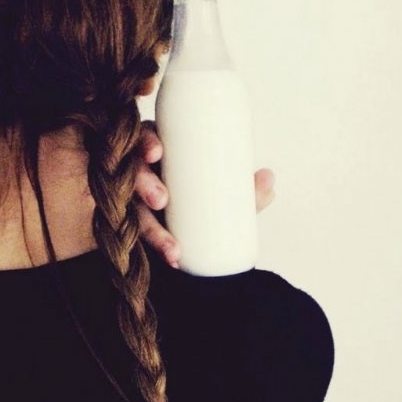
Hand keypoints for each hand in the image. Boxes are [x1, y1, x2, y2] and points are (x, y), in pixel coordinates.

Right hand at [134, 120, 275, 268]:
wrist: (203, 248)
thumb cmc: (208, 206)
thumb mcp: (226, 195)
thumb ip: (246, 191)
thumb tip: (269, 179)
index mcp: (159, 157)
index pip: (143, 141)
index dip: (144, 143)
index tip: (157, 153)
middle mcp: (141, 179)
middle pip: (132, 174)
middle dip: (143, 184)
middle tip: (161, 200)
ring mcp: (134, 205)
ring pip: (132, 211)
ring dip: (148, 227)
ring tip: (172, 248)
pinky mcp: (135, 230)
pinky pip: (136, 238)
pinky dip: (153, 249)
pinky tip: (172, 260)